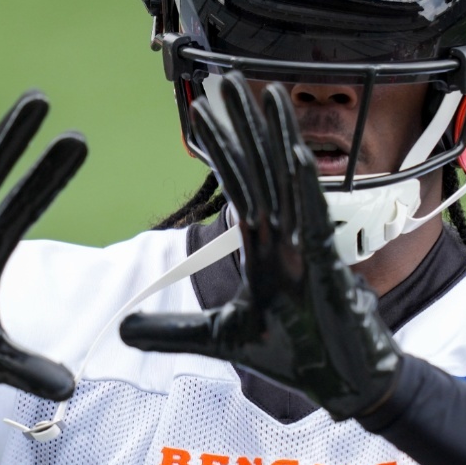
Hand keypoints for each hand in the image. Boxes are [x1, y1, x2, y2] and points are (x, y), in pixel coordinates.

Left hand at [118, 75, 399, 419]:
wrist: (343, 384)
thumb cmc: (297, 355)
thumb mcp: (219, 339)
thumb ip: (173, 330)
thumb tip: (123, 331)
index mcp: (264, 247)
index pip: (238, 185)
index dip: (219, 148)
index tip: (200, 111)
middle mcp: (286, 238)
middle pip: (261, 169)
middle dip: (244, 124)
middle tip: (227, 80)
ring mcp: (308, 248)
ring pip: (289, 180)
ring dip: (277, 137)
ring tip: (267, 94)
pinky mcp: (328, 265)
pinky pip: (316, 217)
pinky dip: (306, 185)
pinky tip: (295, 152)